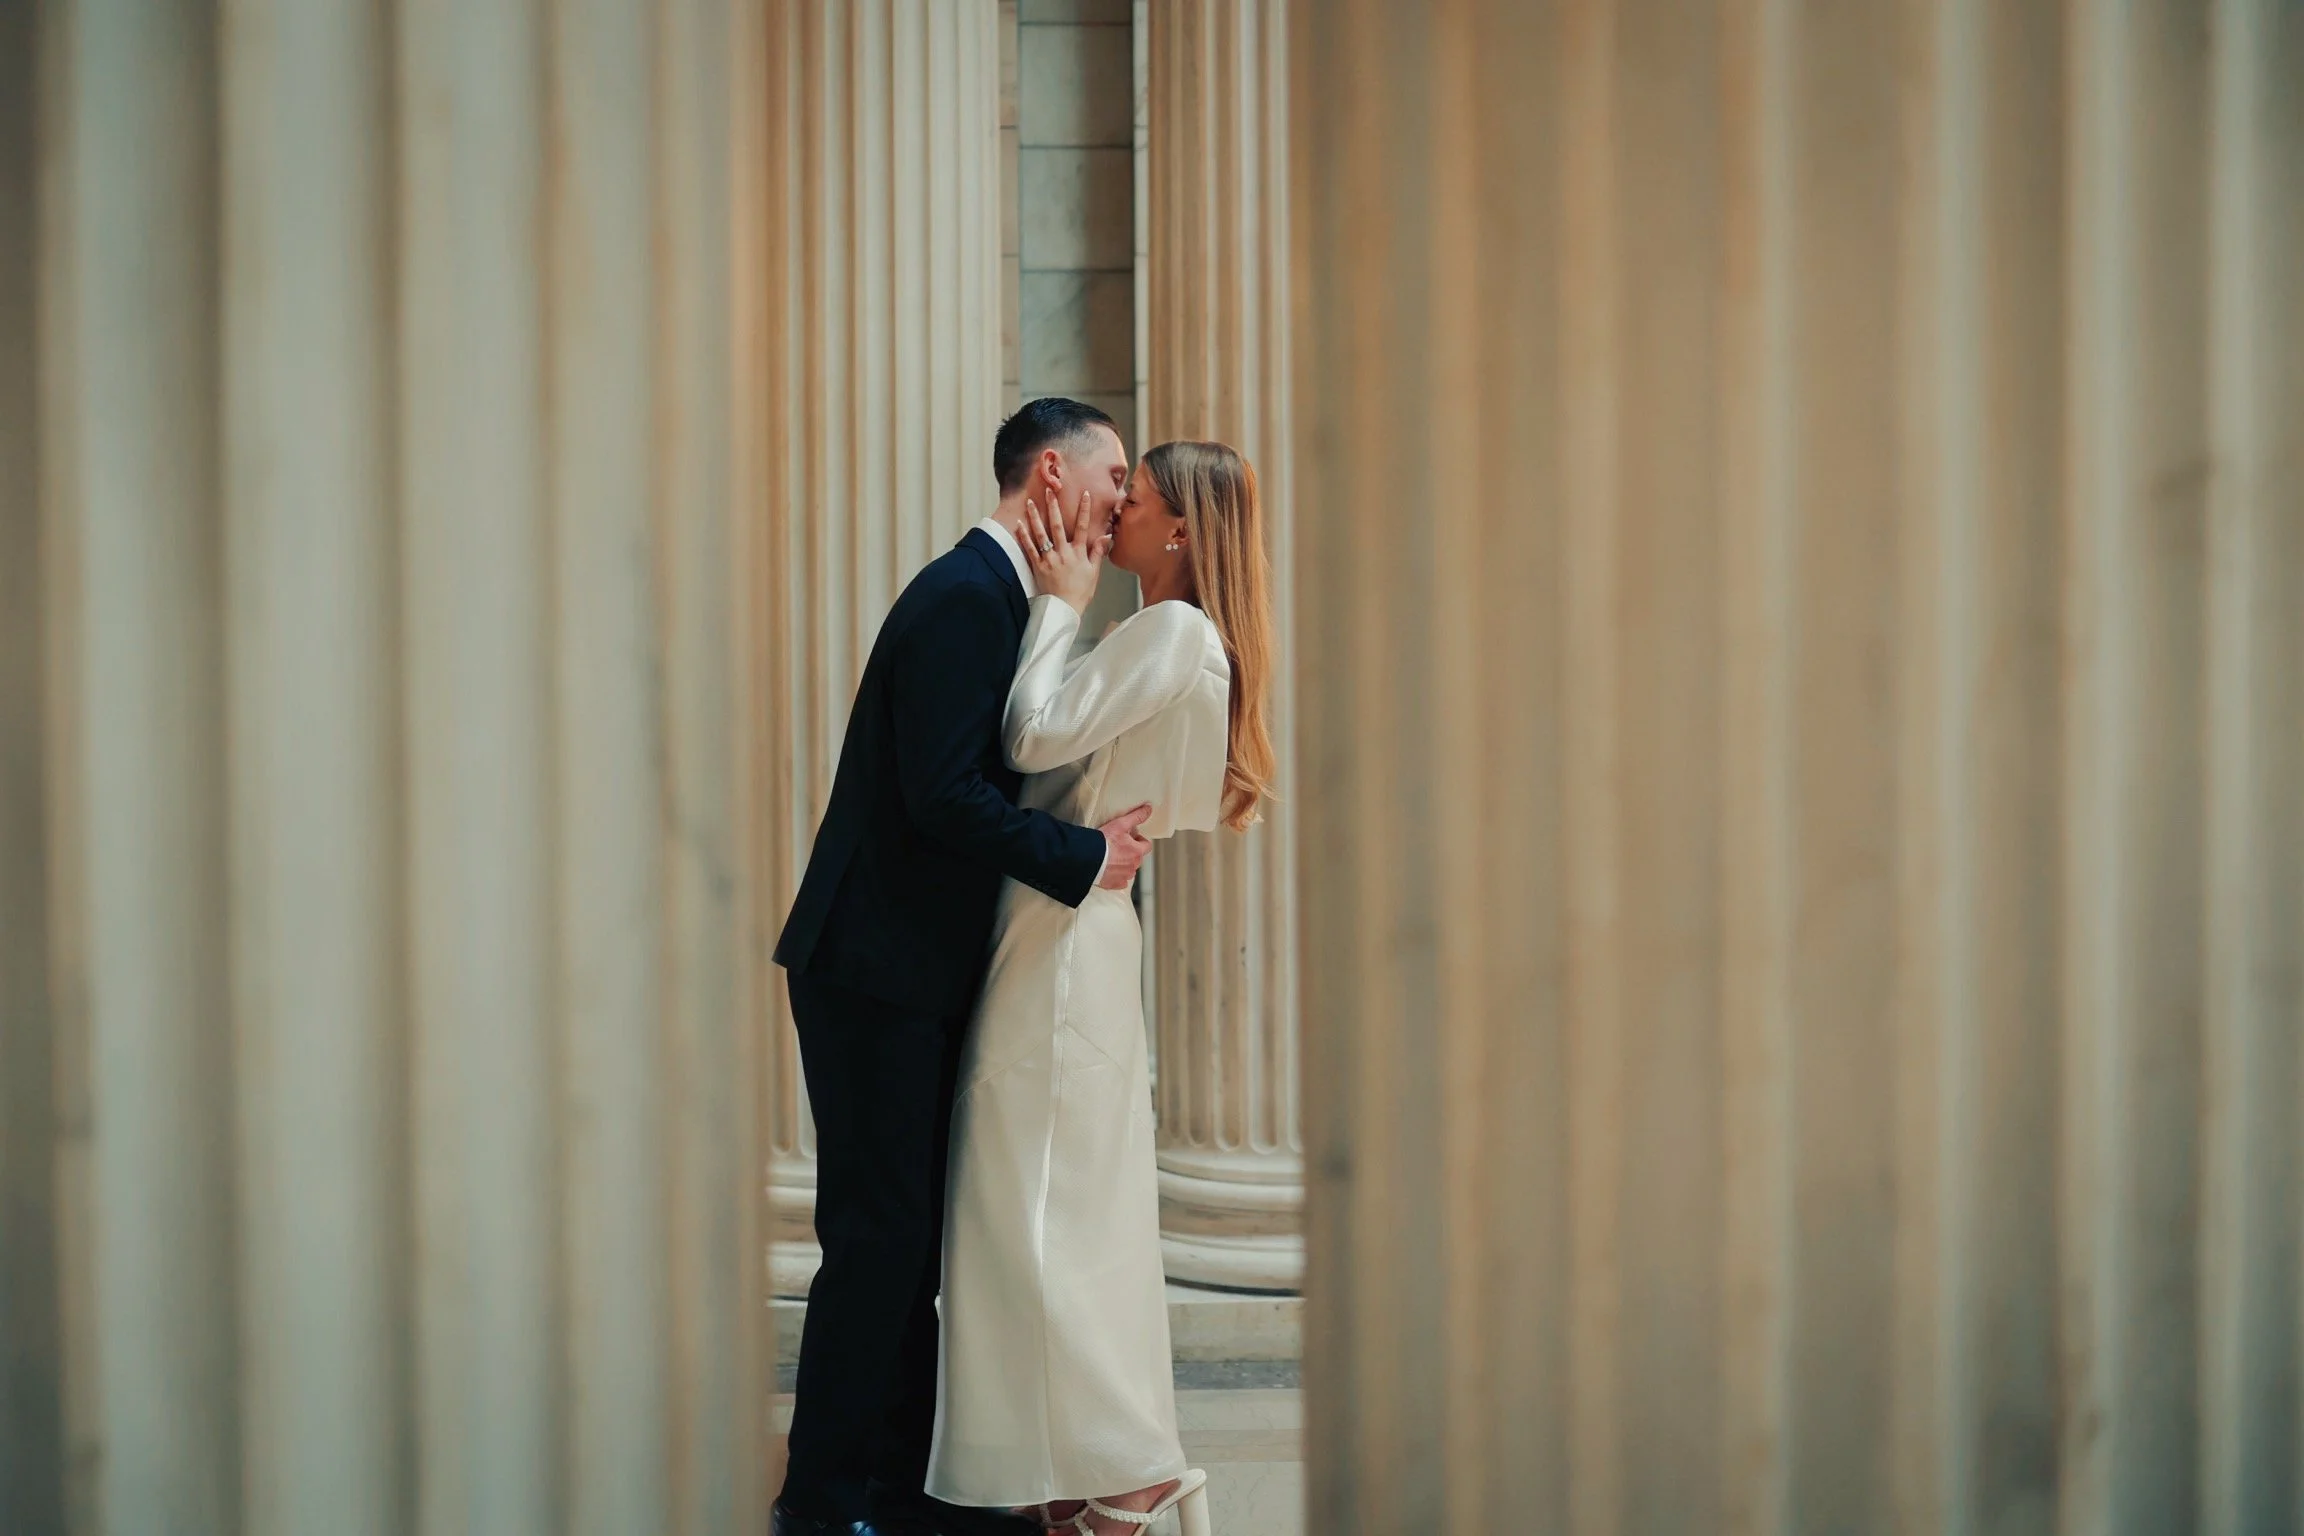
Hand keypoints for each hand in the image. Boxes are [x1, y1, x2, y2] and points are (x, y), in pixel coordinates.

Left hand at [1023, 488, 1107, 614]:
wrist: (1064, 608)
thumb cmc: (1081, 592)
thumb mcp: (1094, 572)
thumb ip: (1098, 552)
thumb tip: (1106, 536)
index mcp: (1078, 554)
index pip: (1082, 527)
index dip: (1085, 510)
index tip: (1086, 494)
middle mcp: (1063, 553)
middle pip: (1058, 526)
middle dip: (1054, 507)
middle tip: (1050, 490)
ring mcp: (1049, 559)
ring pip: (1041, 534)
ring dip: (1035, 517)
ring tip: (1031, 502)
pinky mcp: (1038, 566)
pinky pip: (1029, 548)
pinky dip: (1024, 536)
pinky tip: (1019, 523)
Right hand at [1095, 803, 1152, 889]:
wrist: (1086, 859)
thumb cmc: (1103, 842)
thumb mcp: (1120, 824)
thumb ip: (1136, 816)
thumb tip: (1148, 808)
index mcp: (1137, 852)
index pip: (1147, 845)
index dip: (1139, 840)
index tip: (1130, 837)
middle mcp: (1133, 866)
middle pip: (1137, 858)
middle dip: (1131, 852)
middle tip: (1118, 845)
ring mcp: (1124, 877)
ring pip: (1129, 870)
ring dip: (1124, 865)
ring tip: (1111, 858)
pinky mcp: (1113, 884)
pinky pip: (1120, 881)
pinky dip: (1116, 877)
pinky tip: (1108, 870)